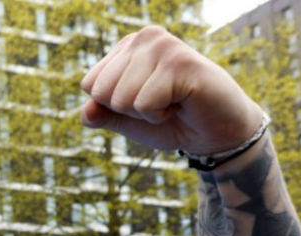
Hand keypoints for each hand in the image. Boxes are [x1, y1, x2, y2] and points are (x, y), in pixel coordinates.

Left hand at [80, 27, 262, 154]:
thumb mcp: (127, 120)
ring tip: (172, 101)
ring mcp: (162, 46)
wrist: (215, 132)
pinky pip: (144, 104)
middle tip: (160, 103)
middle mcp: (143, 38)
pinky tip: (182, 102)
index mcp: (126, 46)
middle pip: (101, 92)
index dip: (113, 105)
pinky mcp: (179, 62)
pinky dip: (159, 115)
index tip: (143, 101)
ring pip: (121, 99)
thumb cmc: (172, 121)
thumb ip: (102, 114)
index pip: (89, 84)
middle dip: (128, 110)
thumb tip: (85, 113)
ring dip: (146, 113)